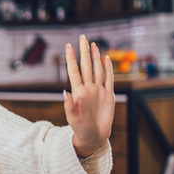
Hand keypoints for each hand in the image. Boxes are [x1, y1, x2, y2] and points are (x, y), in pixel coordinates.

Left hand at [64, 35, 114, 155]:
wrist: (93, 136)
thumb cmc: (80, 128)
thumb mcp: (73, 117)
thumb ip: (69, 105)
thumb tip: (65, 92)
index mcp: (78, 92)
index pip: (74, 71)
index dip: (72, 59)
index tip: (69, 46)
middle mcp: (88, 88)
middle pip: (86, 66)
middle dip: (84, 51)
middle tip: (82, 37)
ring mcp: (98, 90)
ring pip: (97, 69)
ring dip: (95, 57)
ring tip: (93, 44)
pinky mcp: (108, 95)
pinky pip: (108, 79)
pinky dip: (108, 68)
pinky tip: (106, 58)